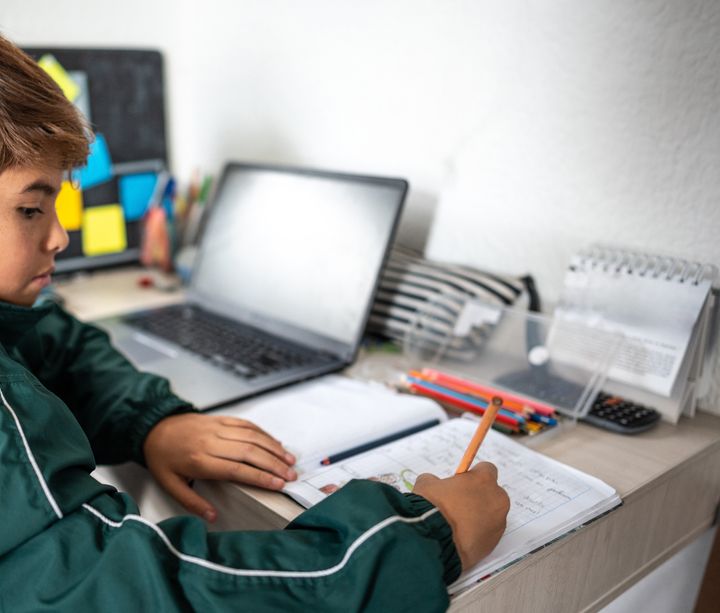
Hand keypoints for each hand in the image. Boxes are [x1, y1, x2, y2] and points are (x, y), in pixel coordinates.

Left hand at [143, 413, 296, 521]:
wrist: (154, 427)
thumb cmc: (163, 457)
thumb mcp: (170, 485)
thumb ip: (192, 502)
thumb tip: (212, 517)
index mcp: (199, 461)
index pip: (236, 469)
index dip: (260, 477)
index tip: (278, 484)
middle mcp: (211, 442)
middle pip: (250, 452)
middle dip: (274, 464)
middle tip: (291, 475)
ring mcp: (218, 428)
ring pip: (252, 436)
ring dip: (274, 448)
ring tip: (290, 461)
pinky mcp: (221, 419)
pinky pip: (247, 424)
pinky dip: (264, 434)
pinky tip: (276, 443)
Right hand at [413, 462, 509, 569]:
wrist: (436, 541)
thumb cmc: (434, 509)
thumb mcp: (427, 484)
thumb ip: (436, 480)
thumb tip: (434, 483)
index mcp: (484, 479)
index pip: (487, 469)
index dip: (474, 476)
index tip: (464, 482)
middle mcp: (497, 499)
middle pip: (492, 493)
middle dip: (479, 497)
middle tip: (460, 504)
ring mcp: (499, 522)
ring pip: (492, 515)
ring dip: (480, 517)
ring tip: (459, 524)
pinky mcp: (495, 542)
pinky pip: (488, 534)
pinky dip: (478, 534)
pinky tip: (461, 536)